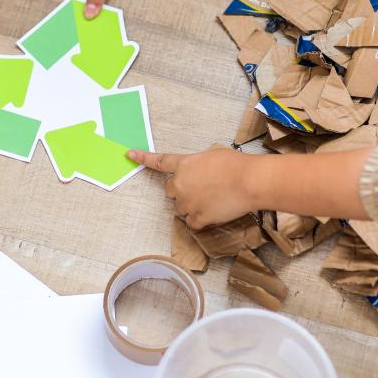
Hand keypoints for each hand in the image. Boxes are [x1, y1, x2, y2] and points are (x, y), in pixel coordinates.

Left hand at [128, 147, 258, 229]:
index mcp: (184, 164)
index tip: (129, 154)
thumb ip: (199, 164)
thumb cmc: (235, 164)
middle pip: (170, 190)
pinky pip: (192, 223)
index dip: (143, 158)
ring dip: (192, 206)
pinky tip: (214, 213)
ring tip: (213, 200)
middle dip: (181, 191)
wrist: (248, 181)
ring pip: (181, 208)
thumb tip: (201, 172)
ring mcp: (187, 202)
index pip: (159, 161)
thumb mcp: (213, 155)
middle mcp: (180, 184)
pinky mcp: (198, 218)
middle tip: (201, 189)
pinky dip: (201, 220)